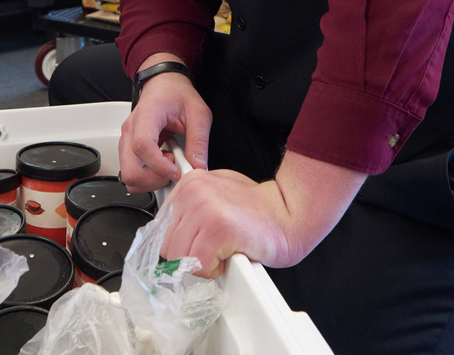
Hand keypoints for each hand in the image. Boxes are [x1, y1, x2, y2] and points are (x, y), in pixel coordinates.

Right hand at [118, 57, 211, 193]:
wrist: (163, 84)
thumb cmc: (177, 94)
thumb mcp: (198, 113)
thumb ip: (199, 140)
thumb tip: (199, 167)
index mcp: (146, 116)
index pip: (142, 147)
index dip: (159, 166)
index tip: (177, 172)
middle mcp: (130, 130)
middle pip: (130, 170)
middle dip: (154, 180)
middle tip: (174, 170)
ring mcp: (126, 140)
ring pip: (128, 176)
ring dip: (151, 180)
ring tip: (169, 164)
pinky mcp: (128, 149)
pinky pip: (132, 172)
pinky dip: (148, 176)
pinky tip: (162, 163)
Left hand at [159, 151, 366, 278]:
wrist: (290, 214)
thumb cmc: (258, 210)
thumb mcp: (217, 196)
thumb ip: (191, 208)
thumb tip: (168, 232)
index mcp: (190, 182)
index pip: (163, 228)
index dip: (184, 243)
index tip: (201, 243)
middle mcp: (194, 191)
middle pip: (168, 245)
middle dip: (191, 256)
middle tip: (218, 248)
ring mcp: (204, 208)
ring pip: (180, 258)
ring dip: (203, 264)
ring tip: (225, 250)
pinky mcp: (217, 228)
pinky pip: (198, 266)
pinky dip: (214, 270)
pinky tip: (231, 255)